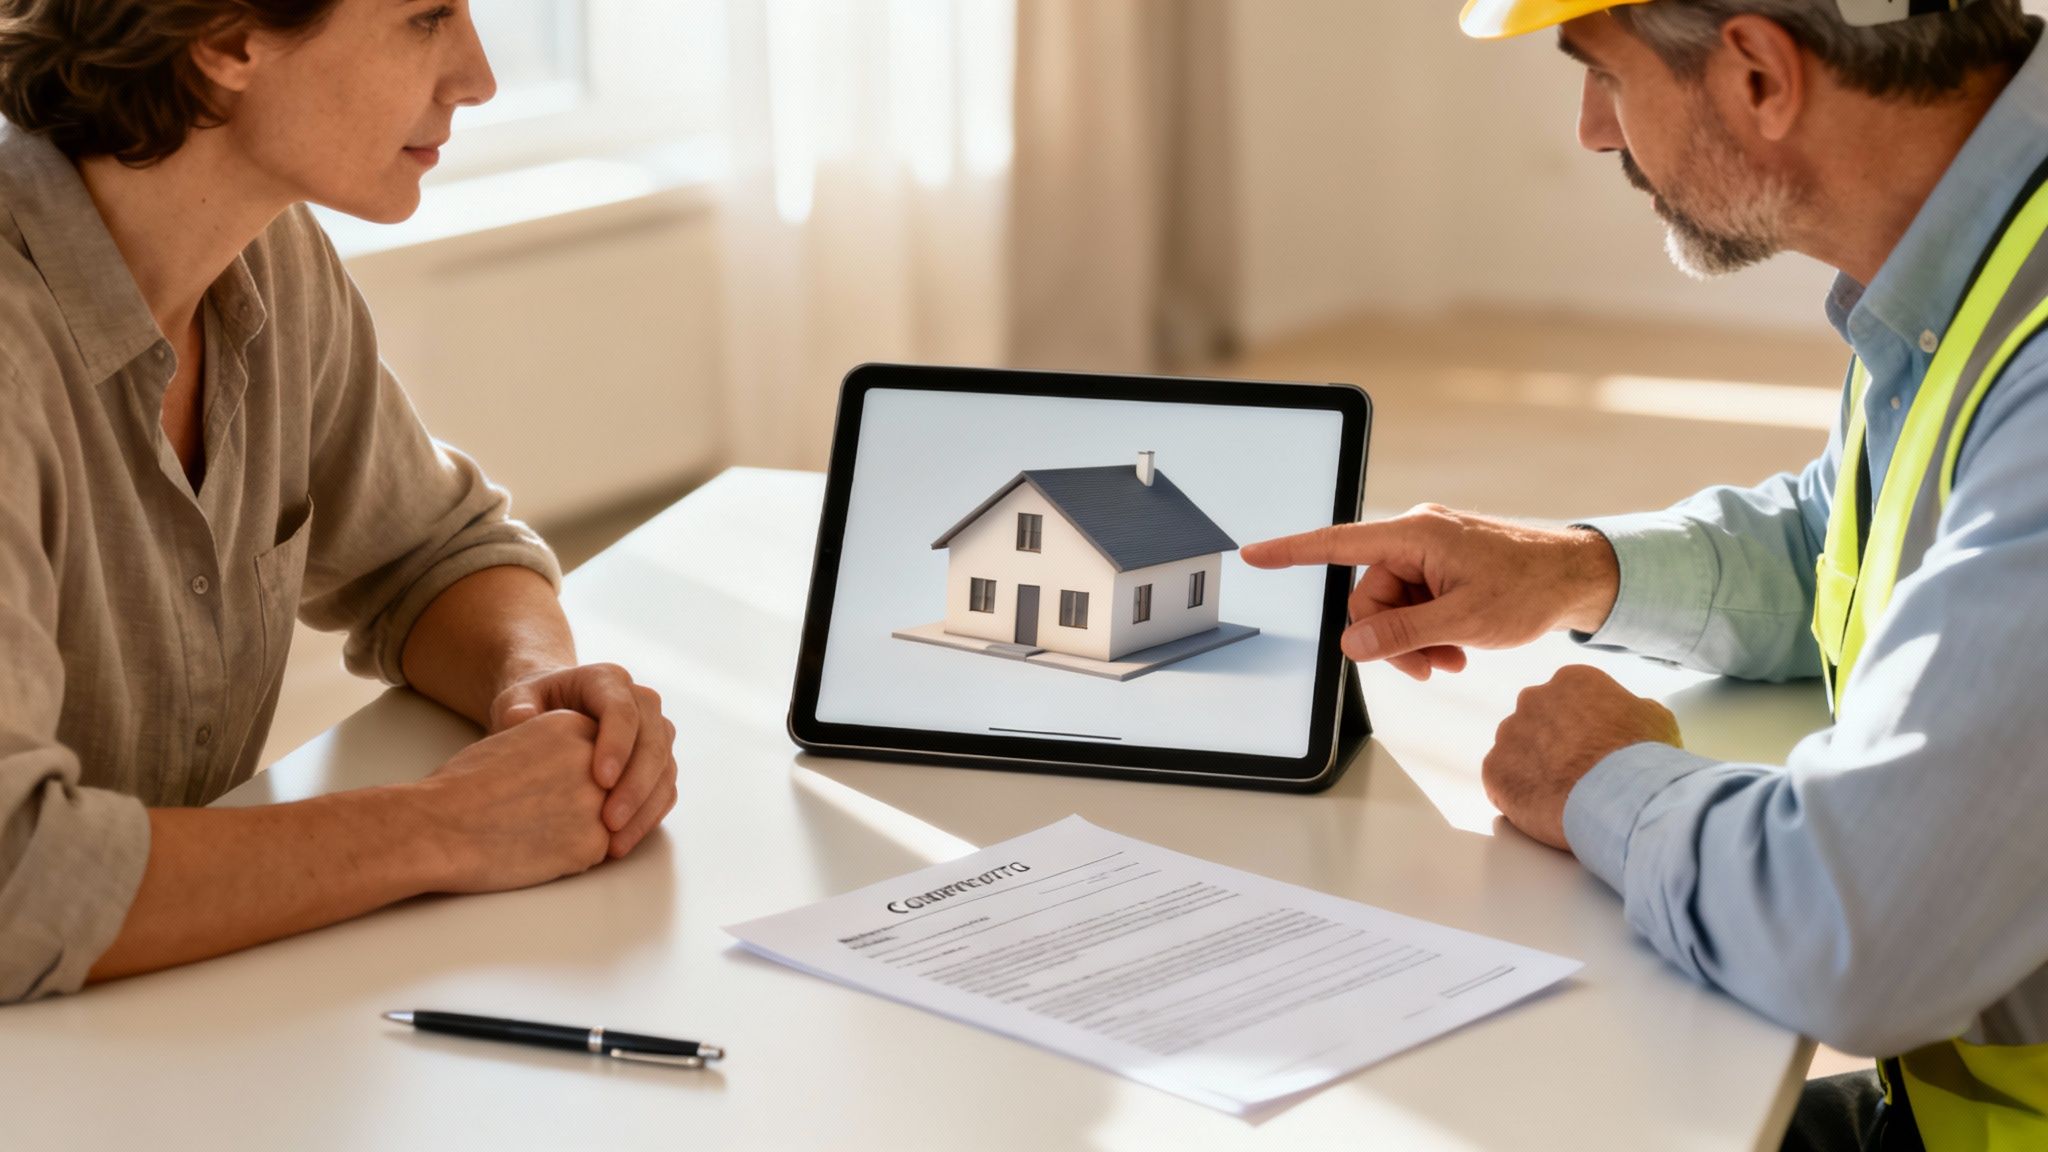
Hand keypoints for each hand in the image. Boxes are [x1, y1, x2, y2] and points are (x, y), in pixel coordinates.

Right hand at [408, 710, 612, 891]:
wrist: (437, 827)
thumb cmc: (463, 786)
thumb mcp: (517, 739)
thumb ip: (557, 748)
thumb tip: (576, 767)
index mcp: (573, 725)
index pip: (598, 754)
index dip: (569, 776)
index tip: (541, 786)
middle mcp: (595, 759)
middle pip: (607, 787)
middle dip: (580, 804)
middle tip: (536, 811)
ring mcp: (598, 802)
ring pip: (607, 822)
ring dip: (577, 831)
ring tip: (532, 829)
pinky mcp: (593, 844)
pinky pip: (595, 853)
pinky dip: (570, 857)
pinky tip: (535, 850)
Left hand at [490, 663, 677, 857]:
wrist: (553, 714)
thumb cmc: (531, 706)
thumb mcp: (515, 700)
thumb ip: (514, 707)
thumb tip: (518, 718)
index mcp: (608, 680)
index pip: (623, 709)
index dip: (617, 744)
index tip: (600, 780)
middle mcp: (641, 703)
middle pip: (654, 741)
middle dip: (635, 785)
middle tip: (609, 821)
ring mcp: (656, 733)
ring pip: (665, 769)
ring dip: (645, 808)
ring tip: (615, 842)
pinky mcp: (659, 763)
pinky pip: (665, 790)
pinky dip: (649, 817)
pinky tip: (622, 842)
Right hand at [1240, 505, 1621, 680]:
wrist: (1580, 578)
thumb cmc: (1531, 588)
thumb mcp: (1465, 620)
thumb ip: (1403, 634)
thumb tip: (1353, 645)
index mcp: (1415, 535)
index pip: (1338, 543)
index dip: (1292, 552)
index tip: (1255, 555)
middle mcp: (1416, 537)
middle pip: (1369, 597)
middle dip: (1391, 639)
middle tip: (1429, 666)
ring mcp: (1430, 553)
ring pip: (1392, 609)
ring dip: (1414, 641)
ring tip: (1451, 660)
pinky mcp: (1443, 568)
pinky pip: (1415, 605)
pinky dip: (1429, 632)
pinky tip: (1457, 648)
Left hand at [1482, 665, 1680, 849]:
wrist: (1623, 799)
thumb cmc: (1643, 760)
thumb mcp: (1655, 718)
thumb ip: (1631, 708)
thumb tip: (1630, 713)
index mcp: (1571, 681)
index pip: (1567, 700)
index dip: (1581, 728)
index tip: (1591, 748)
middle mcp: (1533, 700)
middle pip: (1537, 722)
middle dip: (1551, 745)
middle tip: (1575, 772)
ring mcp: (1509, 735)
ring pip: (1515, 750)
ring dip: (1532, 769)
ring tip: (1562, 794)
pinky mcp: (1494, 770)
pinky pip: (1500, 781)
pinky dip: (1516, 794)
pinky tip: (1543, 807)